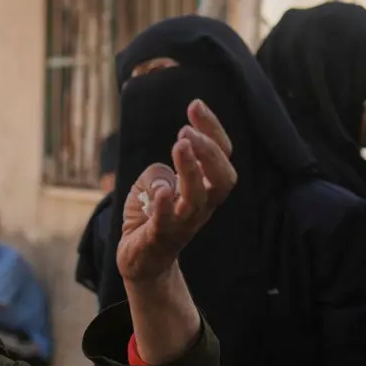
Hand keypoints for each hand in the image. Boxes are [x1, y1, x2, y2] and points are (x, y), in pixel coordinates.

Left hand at [116, 99, 236, 284]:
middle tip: (186, 130)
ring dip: (191, 169)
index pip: (222, 157)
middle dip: (210, 150)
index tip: (195, 105)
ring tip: (180, 143)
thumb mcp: (151, 183)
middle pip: (224, 179)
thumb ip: (158, 171)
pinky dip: (166, 205)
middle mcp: (201, 207)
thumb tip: (163, 174)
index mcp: (205, 189)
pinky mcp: (159, 238)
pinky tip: (163, 189)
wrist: (141, 261)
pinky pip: (167, 222)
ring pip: (198, 199)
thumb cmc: (150, 216)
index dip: (213, 129)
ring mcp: (182, 224)